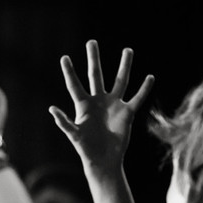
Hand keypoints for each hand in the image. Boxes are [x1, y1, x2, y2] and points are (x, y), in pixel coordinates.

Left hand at [49, 39, 153, 172]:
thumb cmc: (86, 149)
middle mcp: (98, 101)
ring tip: (127, 50)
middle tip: (91, 42)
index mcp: (83, 105)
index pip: (74, 85)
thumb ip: (64, 122)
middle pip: (96, 75)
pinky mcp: (127, 113)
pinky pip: (137, 98)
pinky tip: (150, 77)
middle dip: (94, 59)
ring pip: (120, 81)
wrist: (103, 160)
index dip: (69, 72)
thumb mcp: (74, 135)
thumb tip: (52, 108)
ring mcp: (113, 105)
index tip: (64, 58)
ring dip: (124, 66)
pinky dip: (144, 89)